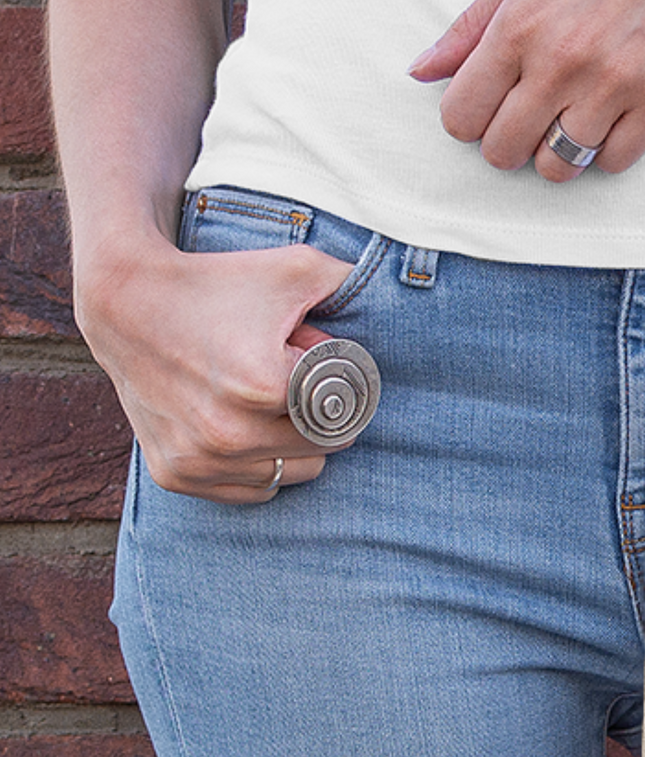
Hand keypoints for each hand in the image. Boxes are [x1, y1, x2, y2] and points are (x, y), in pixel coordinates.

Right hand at [77, 233, 352, 503]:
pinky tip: (238, 421)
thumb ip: (355, 284)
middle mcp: (228, 434)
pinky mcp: (176, 475)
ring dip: (291, 441)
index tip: (310, 358)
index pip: (344, 410)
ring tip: (258, 396)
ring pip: (295, 472)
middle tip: (284, 374)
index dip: (335, 382)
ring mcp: (199, 459)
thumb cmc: (217, 281)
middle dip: (316, 411)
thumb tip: (407, 306)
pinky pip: (254, 487)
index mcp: (262, 387)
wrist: (124, 299)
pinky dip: (257, 462)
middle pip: (323, 444)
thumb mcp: (294, 269)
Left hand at [408, 0, 644, 183]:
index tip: (488, 108)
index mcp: (521, 26)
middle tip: (527, 119)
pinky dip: (606, 149)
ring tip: (569, 120)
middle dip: (508, 143)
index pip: (463, 115)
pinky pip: (614, 162)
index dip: (468, 120)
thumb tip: (422, 71)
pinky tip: (610, 117)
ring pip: (559, 167)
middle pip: (504, 151)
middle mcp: (563, 61)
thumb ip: (472, 25)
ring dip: (557, 153)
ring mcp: (614, 85)